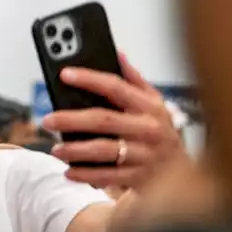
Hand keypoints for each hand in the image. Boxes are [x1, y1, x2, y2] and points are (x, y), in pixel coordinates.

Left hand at [42, 53, 186, 189]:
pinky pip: (108, 176)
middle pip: (104, 120)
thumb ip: (134, 80)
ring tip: (55, 149)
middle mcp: (148, 129)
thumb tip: (117, 54)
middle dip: (72, 119)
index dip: (89, 79)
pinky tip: (69, 172)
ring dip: (75, 150)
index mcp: (150, 106)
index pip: (116, 87)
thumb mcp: (154, 104)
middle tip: (48, 120)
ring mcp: (144, 155)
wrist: (183, 173)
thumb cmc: (160, 133)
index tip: (65, 74)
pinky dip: (86, 175)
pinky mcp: (138, 177)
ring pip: (103, 150)